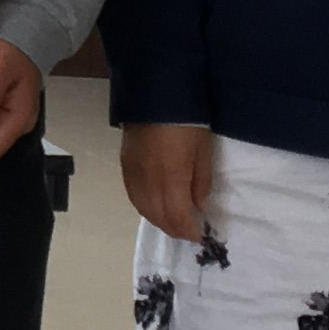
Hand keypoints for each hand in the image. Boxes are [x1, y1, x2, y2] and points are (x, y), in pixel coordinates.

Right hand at [122, 120, 211, 242]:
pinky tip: (154, 206)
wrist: (156, 94)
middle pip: (158, 217)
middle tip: (188, 231)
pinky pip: (133, 196)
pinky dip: (145, 207)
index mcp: (171, 177)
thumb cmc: (188, 122)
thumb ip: (201, 182)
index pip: (177, 216)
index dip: (188, 231)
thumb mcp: (203, 151)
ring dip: (159, 221)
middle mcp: (148, 180)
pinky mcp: (125, 165)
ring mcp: (133, 174)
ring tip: (173, 221)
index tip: (199, 236)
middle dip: (174, 229)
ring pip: (143, 209)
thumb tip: (198, 206)